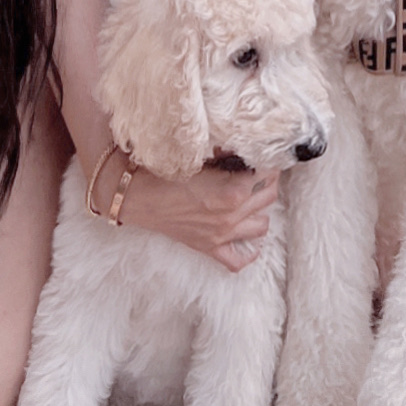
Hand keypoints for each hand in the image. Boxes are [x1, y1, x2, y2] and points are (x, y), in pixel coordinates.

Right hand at [119, 163, 280, 269]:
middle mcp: (232, 216)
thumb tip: (244, 146)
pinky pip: (239, 259)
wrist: (137, 196)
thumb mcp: (200, 154)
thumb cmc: (165, 170)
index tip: (264, 152)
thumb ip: (226, 153)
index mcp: (232, 190)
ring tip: (251, 195)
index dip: (268, 159)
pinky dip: (248, 249)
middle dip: (268, 180)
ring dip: (260, 208)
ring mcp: (222, 235)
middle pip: (269, 196)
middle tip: (259, 168)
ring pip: (262, 225)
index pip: (267, 172)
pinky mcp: (210, 248)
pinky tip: (245, 232)